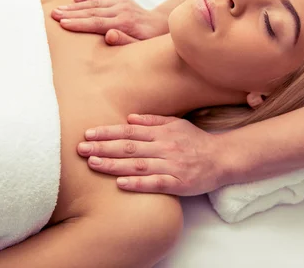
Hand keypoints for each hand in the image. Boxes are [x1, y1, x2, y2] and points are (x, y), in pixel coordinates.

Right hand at [51, 0, 168, 45]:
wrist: (163, 25)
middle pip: (92, 12)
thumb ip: (125, 41)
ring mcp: (121, 2)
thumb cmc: (149, 41)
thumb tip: (109, 35)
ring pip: (94, 3)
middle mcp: (121, 10)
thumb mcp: (141, 46)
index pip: (97, 23)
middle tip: (53, 15)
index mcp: (124, 23)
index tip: (63, 24)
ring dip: (74, 6)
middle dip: (71, 13)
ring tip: (58, 9)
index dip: (79, 24)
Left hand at [77, 114, 229, 195]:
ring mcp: (171, 165)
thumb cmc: (196, 141)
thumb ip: (152, 121)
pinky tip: (120, 184)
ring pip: (138, 164)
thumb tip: (129, 118)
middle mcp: (164, 147)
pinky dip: (138, 183)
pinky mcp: (179, 183)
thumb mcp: (175, 124)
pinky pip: (156, 183)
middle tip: (80, 149)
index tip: (88, 134)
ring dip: (114, 164)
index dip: (107, 132)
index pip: (129, 131)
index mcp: (161, 132)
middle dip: (103, 147)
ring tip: (93, 163)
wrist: (222, 158)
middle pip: (129, 147)